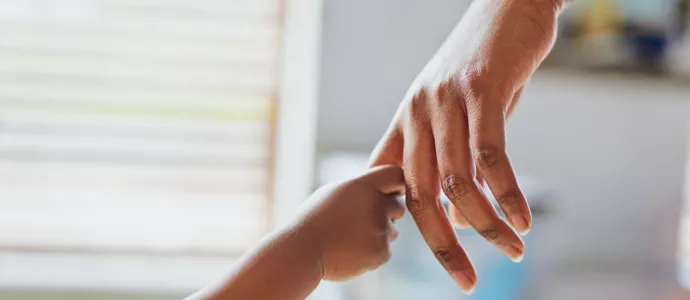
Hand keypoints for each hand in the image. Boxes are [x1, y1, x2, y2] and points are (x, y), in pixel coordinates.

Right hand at [294, 165, 404, 280]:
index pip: (397, 175)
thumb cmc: (314, 220)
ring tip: (351, 237)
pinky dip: (373, 252)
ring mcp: (381, 229)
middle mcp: (376, 205)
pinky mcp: (382, 252)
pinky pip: (386, 249)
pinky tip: (352, 250)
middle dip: (387, 212)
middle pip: (399, 205)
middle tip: (364, 220)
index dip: (395, 185)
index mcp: (363, 186)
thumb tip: (380, 188)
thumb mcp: (334, 192)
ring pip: (393, 230)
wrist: (304, 251)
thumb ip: (360, 188)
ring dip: (379, 233)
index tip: (389, 193)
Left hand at [369, 0, 567, 292]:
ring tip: (513, 247)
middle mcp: (418, 113)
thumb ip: (450, 161)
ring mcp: (447, 102)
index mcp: (406, 121)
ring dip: (485, 223)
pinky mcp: (482, 91)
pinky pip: (491, 156)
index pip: (392, 184)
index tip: (432, 255)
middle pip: (420, 195)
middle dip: (442, 245)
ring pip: (457, 180)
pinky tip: (523, 217)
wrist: (507, 7)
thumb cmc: (482, 67)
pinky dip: (508, 193)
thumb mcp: (456, 114)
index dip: (405, 225)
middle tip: (466, 280)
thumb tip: (457, 215)